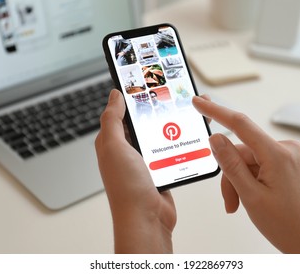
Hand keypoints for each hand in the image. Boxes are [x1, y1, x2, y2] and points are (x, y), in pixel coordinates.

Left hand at [95, 89, 175, 252]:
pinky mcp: (160, 168)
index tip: (144, 79)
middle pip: (143, 121)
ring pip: (158, 134)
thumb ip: (112, 120)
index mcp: (113, 141)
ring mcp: (145, 160)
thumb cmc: (127, 187)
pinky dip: (177, 141)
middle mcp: (128, 150)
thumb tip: (114, 95)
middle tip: (171, 92)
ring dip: (169, 124)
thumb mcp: (114, 147)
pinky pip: (169, 149)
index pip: (121, 112)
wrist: (147, 219)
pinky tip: (187, 134)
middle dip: (156, 108)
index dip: (131, 95)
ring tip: (184, 109)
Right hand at [193, 96, 299, 252]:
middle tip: (230, 199)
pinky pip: (261, 163)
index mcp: (277, 155)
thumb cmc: (287, 224)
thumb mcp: (250, 195)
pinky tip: (253, 196)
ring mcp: (289, 155)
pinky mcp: (289, 162)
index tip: (200, 102)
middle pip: (242, 152)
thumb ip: (231, 164)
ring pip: (250, 160)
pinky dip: (251, 178)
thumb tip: (216, 139)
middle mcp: (286, 149)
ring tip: (241, 203)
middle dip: (231, 175)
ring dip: (240, 181)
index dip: (216, 111)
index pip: (240, 124)